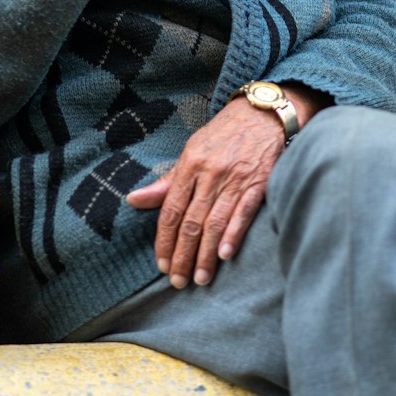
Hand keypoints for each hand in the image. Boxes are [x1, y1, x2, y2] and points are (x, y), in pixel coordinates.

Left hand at [126, 84, 330, 286]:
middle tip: (178, 282)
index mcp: (190, 164)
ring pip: (216, 222)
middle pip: (192, 222)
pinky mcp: (260, 181)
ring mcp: (236, 178)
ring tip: (201, 278)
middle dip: (183, 255)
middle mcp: (211, 172)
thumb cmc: (223, 135)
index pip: (171, 210)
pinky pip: (245, 212)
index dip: (165, 240)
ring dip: (207, 254)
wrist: (262, 113)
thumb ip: (167, 181)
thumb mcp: (191, 151)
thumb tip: (134, 200)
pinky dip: (234, 234)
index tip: (161, 265)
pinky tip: (225, 255)